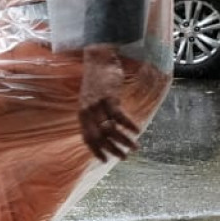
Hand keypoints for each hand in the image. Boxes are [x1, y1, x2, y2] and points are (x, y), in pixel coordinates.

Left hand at [78, 46, 140, 161]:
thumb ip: (95, 115)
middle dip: (112, 150)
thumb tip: (106, 131)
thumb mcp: (91, 100)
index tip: (105, 160)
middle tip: (123, 158)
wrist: (99, 60)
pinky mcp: (109, 97)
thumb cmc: (97, 81)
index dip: (96, 150)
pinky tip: (137, 131)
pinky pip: (119, 116)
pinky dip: (129, 125)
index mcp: (82, 115)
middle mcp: (87, 112)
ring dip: (124, 140)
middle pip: (99, 137)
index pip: (87, 138)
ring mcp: (98, 105)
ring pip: (110, 129)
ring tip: (134, 148)